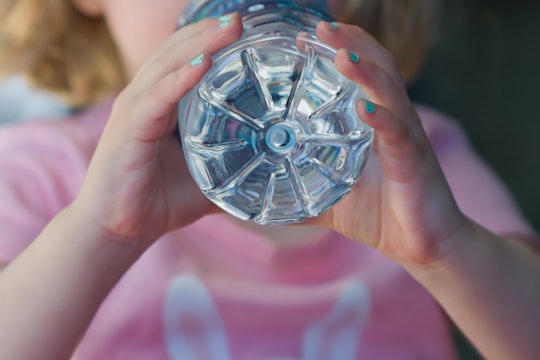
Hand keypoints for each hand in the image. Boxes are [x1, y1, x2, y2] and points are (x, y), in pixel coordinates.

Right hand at [74, 15, 243, 248]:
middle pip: (177, 52)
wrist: (121, 228)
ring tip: (230, 29)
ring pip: (168, 65)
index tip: (246, 28)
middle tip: (242, 18)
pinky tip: (204, 63)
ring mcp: (135, 110)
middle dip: (210, 32)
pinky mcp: (129, 128)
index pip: (186, 60)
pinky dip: (180, 79)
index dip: (212, 40)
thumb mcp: (209, 179)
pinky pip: (157, 97)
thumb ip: (237, 169)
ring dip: (200, 44)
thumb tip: (277, 173)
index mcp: (163, 104)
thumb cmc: (160, 200)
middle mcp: (147, 98)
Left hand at [311, 22, 468, 266]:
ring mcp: (406, 140)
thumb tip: (251, 200)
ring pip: (390, 93)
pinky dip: (384, 119)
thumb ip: (295, 193)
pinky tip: (365, 108)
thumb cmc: (377, 215)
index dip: (338, 51)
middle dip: (350, 46)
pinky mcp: (415, 164)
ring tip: (339, 55)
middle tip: (320, 28)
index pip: (359, 75)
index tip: (303, 38)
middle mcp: (392, 122)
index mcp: (372, 125)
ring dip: (366, 71)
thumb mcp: (328, 198)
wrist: (420, 246)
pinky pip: (400, 135)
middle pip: (376, 69)